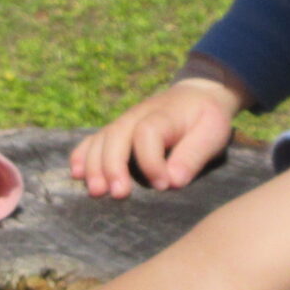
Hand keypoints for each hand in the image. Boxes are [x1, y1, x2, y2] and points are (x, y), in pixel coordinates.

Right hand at [71, 68, 245, 198]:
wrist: (197, 94)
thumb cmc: (206, 118)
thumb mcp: (212, 133)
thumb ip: (193, 156)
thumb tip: (173, 181)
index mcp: (164, 115)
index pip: (148, 133)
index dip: (152, 161)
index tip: (163, 184)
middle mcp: (138, 116)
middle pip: (117, 136)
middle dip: (114, 166)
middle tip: (119, 194)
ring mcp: (124, 122)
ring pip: (101, 139)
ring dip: (94, 166)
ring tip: (96, 191)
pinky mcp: (117, 131)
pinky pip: (93, 140)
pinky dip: (82, 155)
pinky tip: (77, 174)